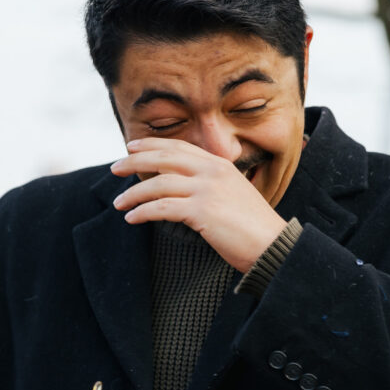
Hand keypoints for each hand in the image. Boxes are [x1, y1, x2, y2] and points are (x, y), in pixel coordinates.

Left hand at [110, 137, 287, 271]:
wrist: (274, 245)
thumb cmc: (254, 227)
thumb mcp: (234, 195)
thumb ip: (212, 186)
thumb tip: (183, 190)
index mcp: (220, 165)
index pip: (180, 147)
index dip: (153, 145)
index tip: (132, 147)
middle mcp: (213, 171)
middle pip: (164, 158)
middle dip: (135, 161)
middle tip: (115, 168)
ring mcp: (207, 190)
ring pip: (158, 184)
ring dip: (133, 193)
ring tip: (118, 203)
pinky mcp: (202, 211)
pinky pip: (161, 207)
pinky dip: (142, 212)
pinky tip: (132, 218)